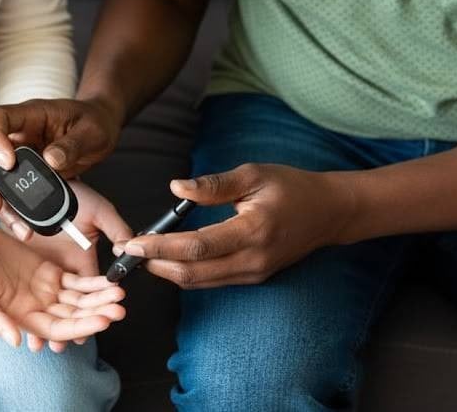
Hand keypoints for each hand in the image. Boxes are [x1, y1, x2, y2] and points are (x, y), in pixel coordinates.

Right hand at [0, 98, 122, 236]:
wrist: (99, 130)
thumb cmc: (94, 122)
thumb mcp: (92, 131)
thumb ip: (72, 144)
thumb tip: (50, 160)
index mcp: (29, 115)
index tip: (8, 162)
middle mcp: (16, 134)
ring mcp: (16, 155)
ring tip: (17, 226)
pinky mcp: (22, 174)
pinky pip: (8, 192)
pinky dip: (12, 211)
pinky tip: (24, 228)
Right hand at [0, 213, 126, 348]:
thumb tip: (16, 342)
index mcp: (20, 319)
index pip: (58, 330)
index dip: (81, 327)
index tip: (102, 321)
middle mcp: (36, 308)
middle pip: (74, 316)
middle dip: (98, 313)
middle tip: (119, 309)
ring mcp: (44, 290)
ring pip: (79, 300)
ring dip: (99, 298)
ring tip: (119, 294)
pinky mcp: (48, 271)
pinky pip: (75, 281)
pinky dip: (92, 283)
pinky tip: (109, 281)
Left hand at [23, 181, 132, 352]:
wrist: (39, 178)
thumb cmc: (74, 193)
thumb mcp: (100, 209)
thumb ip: (117, 228)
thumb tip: (130, 249)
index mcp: (82, 262)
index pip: (89, 296)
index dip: (91, 313)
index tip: (92, 329)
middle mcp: (62, 269)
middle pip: (65, 306)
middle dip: (67, 327)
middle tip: (64, 346)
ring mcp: (40, 267)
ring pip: (42, 303)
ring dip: (41, 324)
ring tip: (39, 344)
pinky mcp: (21, 262)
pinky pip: (20, 290)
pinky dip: (18, 307)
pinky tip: (16, 325)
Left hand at [114, 164, 356, 288]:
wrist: (329, 213)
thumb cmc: (291, 187)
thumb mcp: (254, 174)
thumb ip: (214, 185)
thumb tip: (176, 187)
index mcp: (253, 231)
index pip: (196, 247)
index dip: (161, 246)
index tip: (133, 243)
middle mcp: (253, 260)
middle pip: (193, 274)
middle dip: (155, 265)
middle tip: (128, 254)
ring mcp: (254, 273)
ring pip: (200, 282)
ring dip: (167, 272)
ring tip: (141, 256)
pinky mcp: (254, 277)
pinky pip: (212, 281)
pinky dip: (185, 273)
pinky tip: (168, 258)